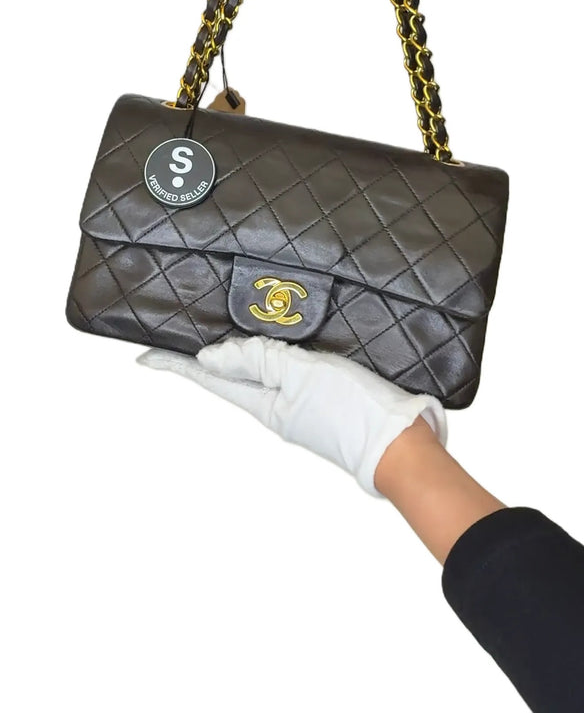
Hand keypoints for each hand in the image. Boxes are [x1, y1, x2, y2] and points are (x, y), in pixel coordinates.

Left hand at [138, 335, 446, 497]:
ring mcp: (304, 408)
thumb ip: (258, 361)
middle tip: (186, 334)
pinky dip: (279, 359)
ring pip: (265, 374)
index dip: (178, 365)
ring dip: (244, 356)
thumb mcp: (300, 375)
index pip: (212, 379)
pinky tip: (286, 348)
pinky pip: (293, 376)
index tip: (145, 357)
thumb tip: (209, 357)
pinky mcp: (328, 402)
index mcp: (266, 404)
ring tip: (230, 334)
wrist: (403, 446)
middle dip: (210, 358)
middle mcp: (279, 408)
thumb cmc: (352, 409)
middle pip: (235, 377)